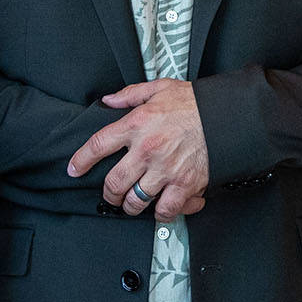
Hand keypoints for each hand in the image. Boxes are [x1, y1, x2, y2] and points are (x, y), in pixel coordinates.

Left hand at [67, 78, 209, 221]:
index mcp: (137, 124)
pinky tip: (162, 208)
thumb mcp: (160, 88)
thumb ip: (130, 95)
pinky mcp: (184, 185)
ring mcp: (165, 170)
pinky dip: (162, 214)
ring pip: (135, 201)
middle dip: (108, 194)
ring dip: (131, 206)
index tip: (74, 169)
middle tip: (110, 195)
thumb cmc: (195, 102)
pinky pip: (165, 210)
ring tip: (133, 203)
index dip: (81, 160)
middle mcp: (147, 150)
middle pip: (114, 183)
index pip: (98, 145)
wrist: (227, 115)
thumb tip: (108, 100)